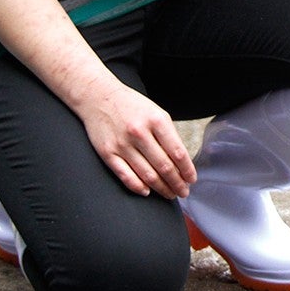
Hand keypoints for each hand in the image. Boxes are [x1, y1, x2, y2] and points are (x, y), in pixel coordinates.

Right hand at [74, 82, 197, 198]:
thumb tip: (181, 161)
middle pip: (164, 167)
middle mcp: (139, 133)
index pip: (178, 152)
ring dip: (161, 188)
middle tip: (183, 192)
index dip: (187, 170)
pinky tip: (147, 191)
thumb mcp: (156, 113)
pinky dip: (138, 187)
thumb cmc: (131, 105)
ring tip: (169, 194)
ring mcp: (122, 144)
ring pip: (147, 175)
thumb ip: (169, 135)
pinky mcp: (108, 153)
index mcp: (156, 120)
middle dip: (177, 183)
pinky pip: (126, 176)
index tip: (192, 180)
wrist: (98, 96)